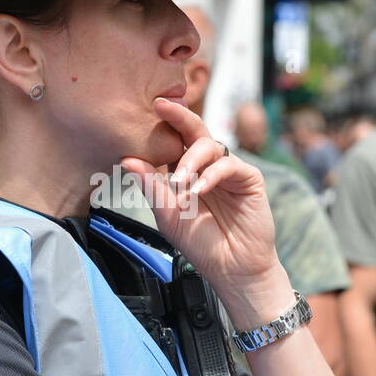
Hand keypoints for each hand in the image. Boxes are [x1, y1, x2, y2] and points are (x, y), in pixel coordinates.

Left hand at [120, 98, 278, 292]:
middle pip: (195, 131)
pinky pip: (229, 165)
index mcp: (187, 172)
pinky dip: (212, 175)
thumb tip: (126, 159)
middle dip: (179, 117)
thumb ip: (151, 186)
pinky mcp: (249, 179)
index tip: (149, 107)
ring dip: (190, 160)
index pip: (174, 142)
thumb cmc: (200, 243)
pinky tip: (199, 189)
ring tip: (179, 182)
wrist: (231, 269)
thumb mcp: (168, 214)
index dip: (164, 124)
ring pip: (210, 145)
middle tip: (162, 107)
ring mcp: (229, 171)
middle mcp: (208, 167)